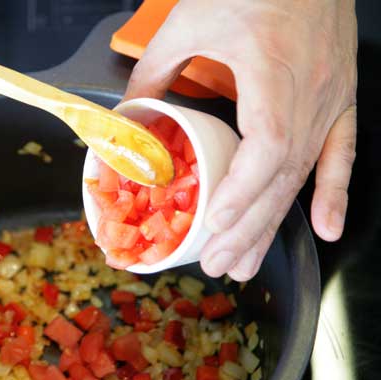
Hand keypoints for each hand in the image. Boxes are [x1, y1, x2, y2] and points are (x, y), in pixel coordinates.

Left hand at [124, 0, 356, 280]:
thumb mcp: (189, 20)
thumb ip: (154, 68)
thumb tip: (129, 111)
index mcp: (271, 69)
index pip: (267, 145)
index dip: (243, 190)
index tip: (215, 223)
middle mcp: (309, 92)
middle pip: (281, 175)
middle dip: (247, 226)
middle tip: (218, 263)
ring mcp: (330, 99)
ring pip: (304, 174)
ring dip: (274, 223)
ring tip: (247, 261)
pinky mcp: (341, 100)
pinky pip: (343, 154)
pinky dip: (336, 193)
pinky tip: (329, 228)